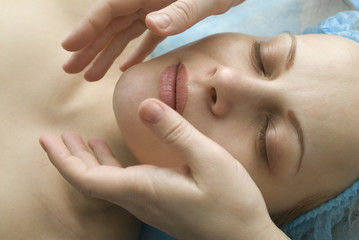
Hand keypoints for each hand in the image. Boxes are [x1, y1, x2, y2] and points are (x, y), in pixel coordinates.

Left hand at [39, 99, 288, 239]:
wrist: (243, 239)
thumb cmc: (230, 202)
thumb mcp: (209, 159)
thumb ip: (175, 132)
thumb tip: (143, 104)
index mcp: (144, 188)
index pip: (87, 179)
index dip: (63, 160)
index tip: (46, 141)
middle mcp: (139, 198)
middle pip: (90, 181)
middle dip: (69, 158)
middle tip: (54, 137)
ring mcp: (148, 203)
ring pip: (105, 183)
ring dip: (88, 161)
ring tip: (77, 141)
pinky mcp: (158, 203)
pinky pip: (122, 185)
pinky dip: (110, 167)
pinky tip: (112, 156)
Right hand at [62, 0, 244, 80]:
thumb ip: (180, 11)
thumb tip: (150, 24)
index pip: (108, 9)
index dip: (87, 28)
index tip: (69, 48)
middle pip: (109, 24)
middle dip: (89, 47)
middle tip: (70, 70)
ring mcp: (155, 9)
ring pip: (123, 34)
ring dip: (106, 55)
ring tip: (90, 76)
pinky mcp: (167, 18)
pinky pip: (145, 39)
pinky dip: (135, 54)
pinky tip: (125, 69)